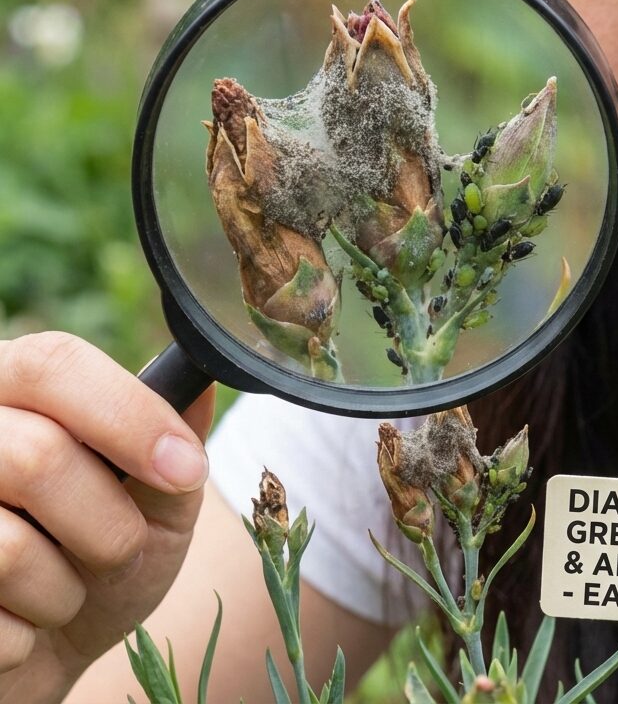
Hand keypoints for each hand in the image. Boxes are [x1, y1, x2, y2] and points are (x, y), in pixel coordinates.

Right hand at [0, 332, 214, 703]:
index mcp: (11, 387)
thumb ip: (177, 437)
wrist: (50, 649)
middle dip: (109, 524)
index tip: (187, 469)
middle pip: (36, 455)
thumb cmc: (103, 555)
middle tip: (125, 551)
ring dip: (65, 590)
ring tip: (64, 590)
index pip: (53, 364)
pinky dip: (24, 637)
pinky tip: (18, 624)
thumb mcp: (157, 495)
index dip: (129, 415)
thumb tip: (201, 385)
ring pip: (8, 548)